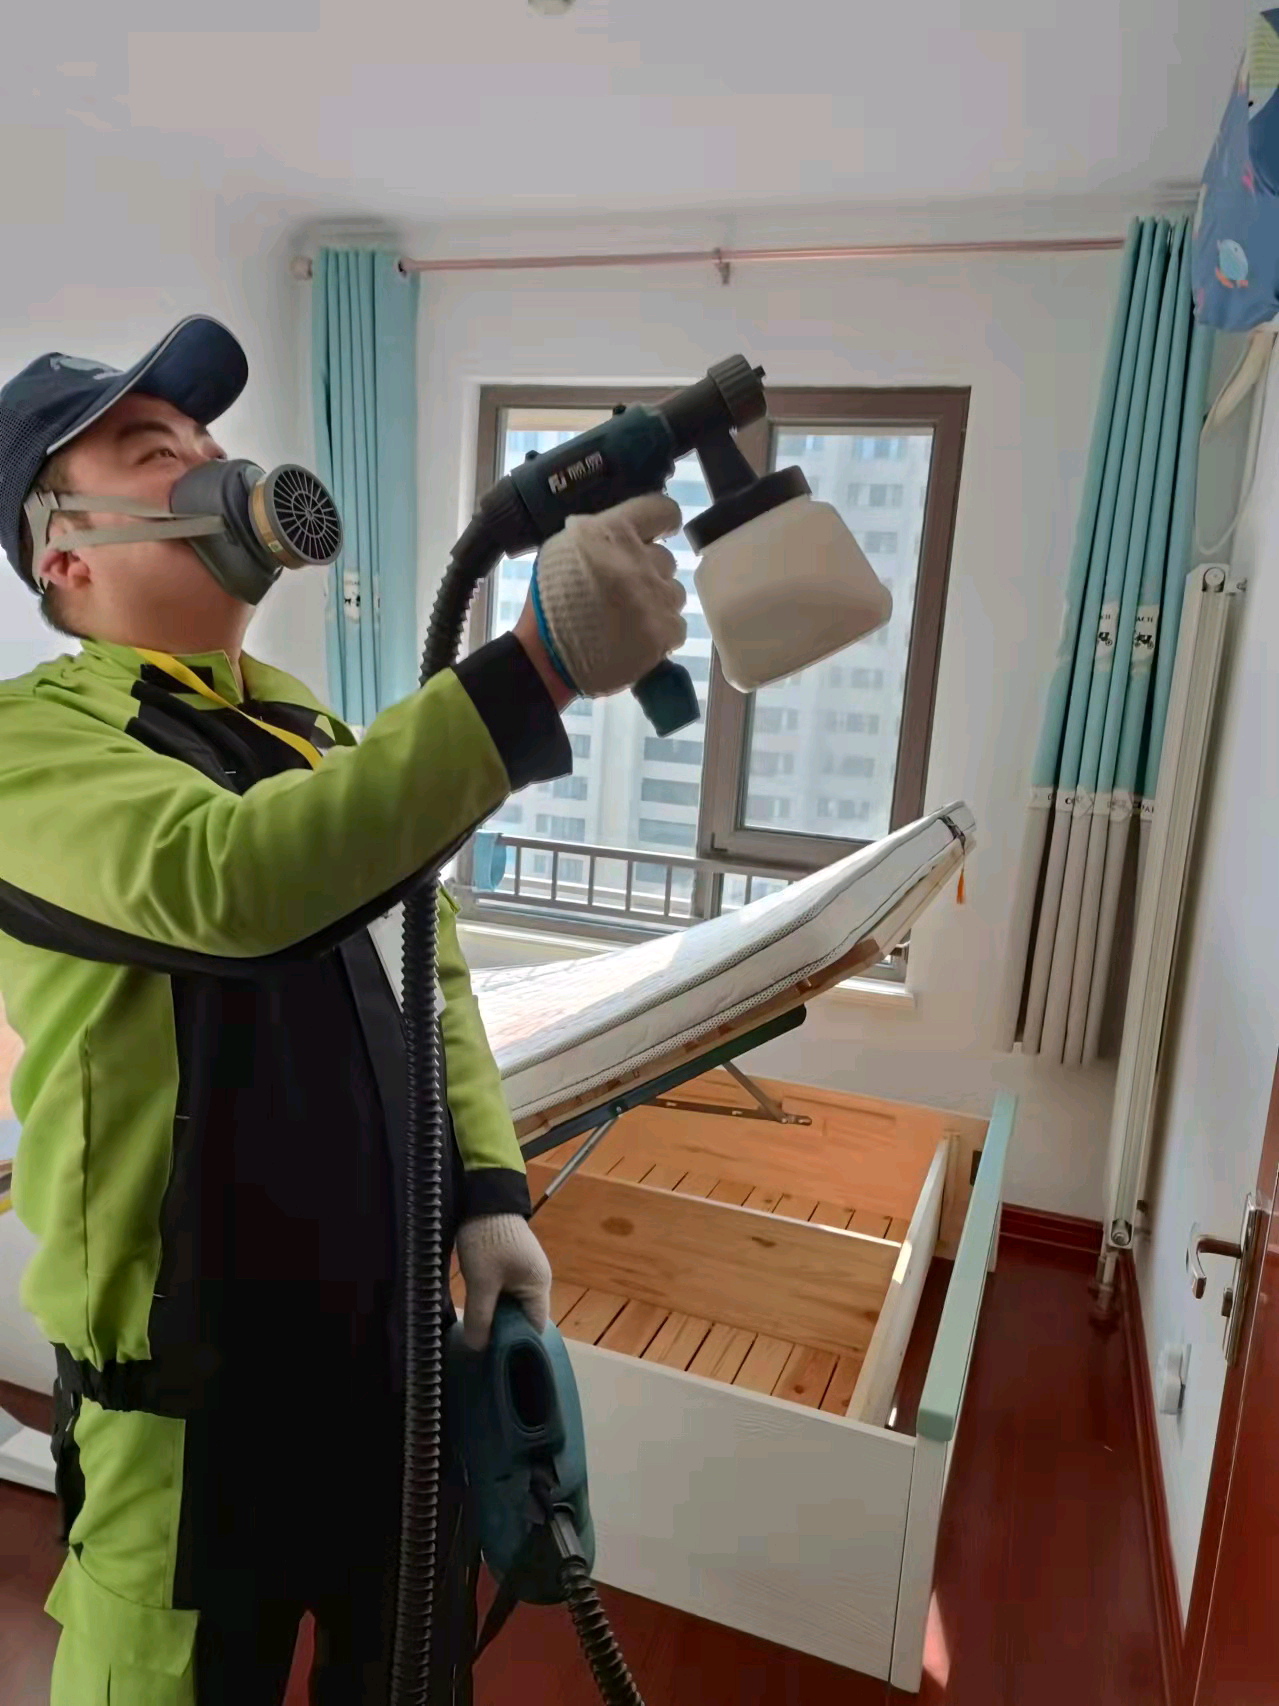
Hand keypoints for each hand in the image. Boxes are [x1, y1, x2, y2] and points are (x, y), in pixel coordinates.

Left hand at [455, 1213, 552, 1349]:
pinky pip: (507, 1293)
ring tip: (477, 1331)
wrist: (483, 1199)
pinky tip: (479, 1309)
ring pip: (513, 1306)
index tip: (497, 1357)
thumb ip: (481, 1316)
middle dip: (504, 1332)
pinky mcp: (513, 1265)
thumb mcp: (481, 1282)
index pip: (535, 1328)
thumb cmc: (488, 1241)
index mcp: (539, 1286)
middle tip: (482, 1345)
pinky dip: (494, 1303)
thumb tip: (479, 1348)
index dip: (518, 1345)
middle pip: (524, 1319)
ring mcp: (526, 1272)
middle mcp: (538, 1281)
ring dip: (497, 1317)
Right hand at [524, 493, 687, 698]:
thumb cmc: (549, 603)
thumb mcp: (561, 550)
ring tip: (629, 618)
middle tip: (626, 589)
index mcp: (611, 532)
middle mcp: (638, 560)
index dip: (665, 521)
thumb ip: (599, 535)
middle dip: (650, 572)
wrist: (546, 658)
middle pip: (666, 557)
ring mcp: (655, 597)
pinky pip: (676, 624)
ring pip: (674, 592)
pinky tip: (636, 637)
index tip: (663, 531)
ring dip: (656, 602)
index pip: (661, 510)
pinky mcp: (663, 631)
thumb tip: (631, 531)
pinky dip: (660, 631)